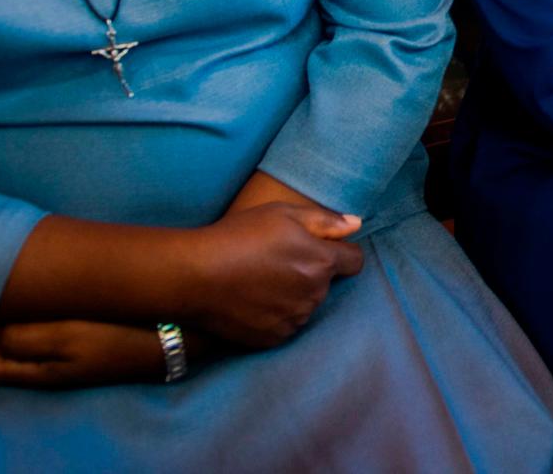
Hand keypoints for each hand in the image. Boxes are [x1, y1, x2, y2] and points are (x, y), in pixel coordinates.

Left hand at [0, 320, 168, 389]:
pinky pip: (23, 339)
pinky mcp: (74, 345)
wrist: (176, 334)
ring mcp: (58, 358)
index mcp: (34, 369)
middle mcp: (40, 367)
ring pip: (1, 349)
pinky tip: (4, 306)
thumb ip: (25, 337)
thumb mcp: (71, 336)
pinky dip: (2, 324)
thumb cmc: (122, 334)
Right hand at [180, 203, 363, 347]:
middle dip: (312, 271)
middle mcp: (314, 294)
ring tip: (262, 280)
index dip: (341, 252)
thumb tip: (356, 225)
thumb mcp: (282, 214)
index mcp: (321, 261)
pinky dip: (277, 313)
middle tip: (278, 260)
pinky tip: (254, 300)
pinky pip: (287, 324)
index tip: (322, 248)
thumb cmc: (238, 237)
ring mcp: (295, 319)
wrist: (195, 276)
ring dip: (295, 294)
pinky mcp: (274, 338)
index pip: (354, 261)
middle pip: (327, 282)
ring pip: (307, 304)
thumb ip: (325, 221)